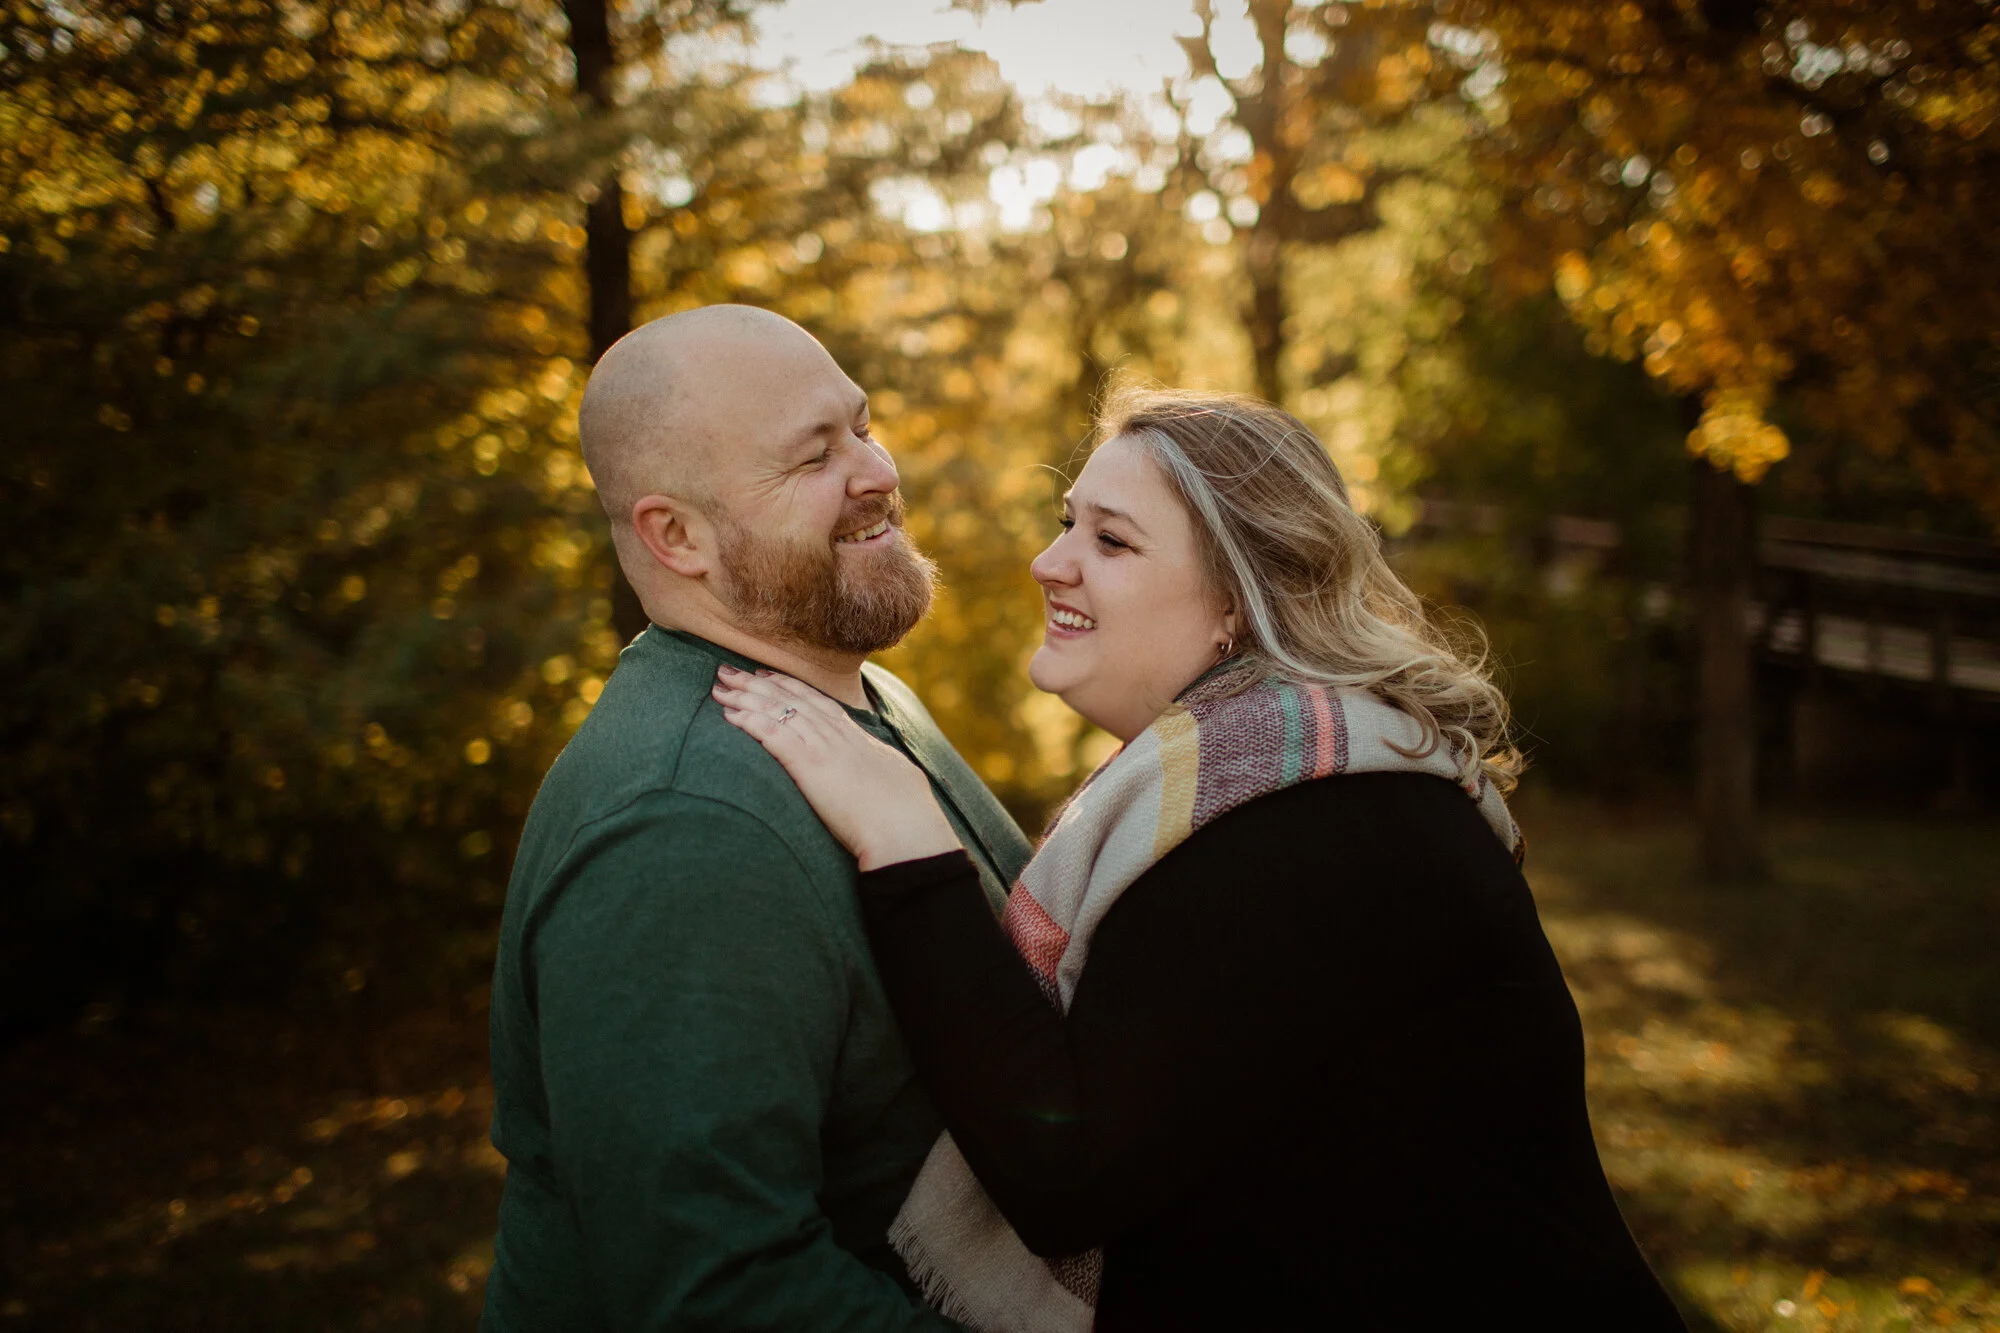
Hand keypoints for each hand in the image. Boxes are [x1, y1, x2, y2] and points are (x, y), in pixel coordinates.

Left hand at [712, 666, 962, 870]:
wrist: (905, 828)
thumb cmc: (906, 813)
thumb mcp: (896, 780)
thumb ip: (879, 769)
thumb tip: (886, 773)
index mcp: (857, 738)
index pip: (817, 702)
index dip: (788, 686)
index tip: (766, 676)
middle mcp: (837, 736)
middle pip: (791, 699)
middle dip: (757, 684)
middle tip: (728, 672)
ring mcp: (824, 748)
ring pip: (778, 711)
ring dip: (745, 698)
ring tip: (719, 688)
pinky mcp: (810, 766)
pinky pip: (774, 736)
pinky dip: (750, 722)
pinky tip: (729, 716)